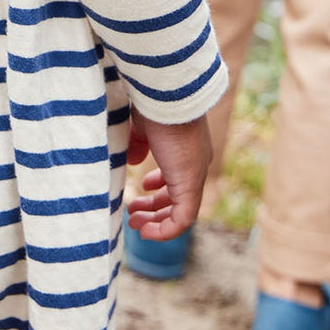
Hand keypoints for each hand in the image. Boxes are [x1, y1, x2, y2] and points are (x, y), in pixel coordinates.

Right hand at [126, 110, 211, 241]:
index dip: (158, 188)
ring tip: (135, 222)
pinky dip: (165, 230)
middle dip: (154, 208)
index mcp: (185, 149)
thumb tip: (134, 161)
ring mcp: (194, 176)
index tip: (141, 190)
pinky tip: (147, 232)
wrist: (168, 96)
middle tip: (134, 213)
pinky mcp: (190, 185)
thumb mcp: (142, 126)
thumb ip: (138, 144)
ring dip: (157, 221)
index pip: (177, 176)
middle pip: (178, 197)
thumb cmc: (153, 105)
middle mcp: (195, 165)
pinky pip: (183, 219)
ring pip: (181, 211)